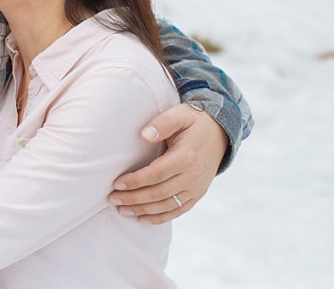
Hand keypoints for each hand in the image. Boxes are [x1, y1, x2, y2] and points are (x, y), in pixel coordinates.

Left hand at [108, 103, 226, 223]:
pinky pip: (179, 210)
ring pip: (167, 205)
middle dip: (134, 199)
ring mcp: (196, 188)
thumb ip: (162, 123)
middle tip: (112, 199)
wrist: (220, 134)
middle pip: (159, 193)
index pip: (156, 174)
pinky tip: (143, 219)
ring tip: (122, 210)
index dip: (136, 181)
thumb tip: (143, 135)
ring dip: (143, 210)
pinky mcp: (198, 194)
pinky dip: (160, 217)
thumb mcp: (180, 114)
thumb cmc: (195, 122)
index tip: (117, 183)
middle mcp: (193, 176)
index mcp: (186, 157)